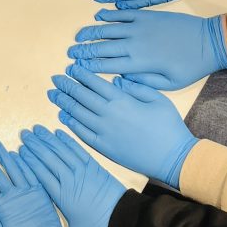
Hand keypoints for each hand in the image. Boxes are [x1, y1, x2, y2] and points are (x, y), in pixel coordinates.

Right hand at [19, 126, 125, 226]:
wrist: (125, 221)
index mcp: (61, 196)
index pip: (40, 173)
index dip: (28, 160)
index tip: (19, 151)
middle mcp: (69, 180)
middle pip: (47, 158)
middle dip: (34, 145)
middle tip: (24, 135)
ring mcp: (82, 171)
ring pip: (60, 150)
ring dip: (47, 139)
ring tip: (36, 129)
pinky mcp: (94, 167)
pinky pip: (77, 150)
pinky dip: (67, 140)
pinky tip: (58, 133)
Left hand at [48, 64, 197, 187]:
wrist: (173, 158)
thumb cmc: (169, 126)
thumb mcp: (158, 99)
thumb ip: (136, 87)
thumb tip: (116, 81)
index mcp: (122, 99)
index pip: (94, 82)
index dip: (80, 74)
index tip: (71, 68)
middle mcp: (108, 113)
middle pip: (81, 95)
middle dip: (66, 85)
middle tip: (55, 78)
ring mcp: (103, 131)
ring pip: (77, 112)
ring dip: (63, 102)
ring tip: (53, 94)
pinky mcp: (103, 146)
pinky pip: (81, 132)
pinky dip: (70, 122)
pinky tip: (63, 115)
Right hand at [68, 9, 226, 90]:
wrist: (209, 41)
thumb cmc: (191, 66)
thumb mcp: (170, 84)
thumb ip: (143, 83)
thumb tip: (121, 79)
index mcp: (139, 62)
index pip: (106, 65)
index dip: (89, 66)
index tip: (76, 67)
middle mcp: (135, 43)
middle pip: (102, 46)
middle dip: (83, 50)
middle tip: (70, 52)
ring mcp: (140, 27)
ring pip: (108, 28)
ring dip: (91, 32)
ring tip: (78, 36)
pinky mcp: (147, 15)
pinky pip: (122, 13)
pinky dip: (109, 14)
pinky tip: (99, 16)